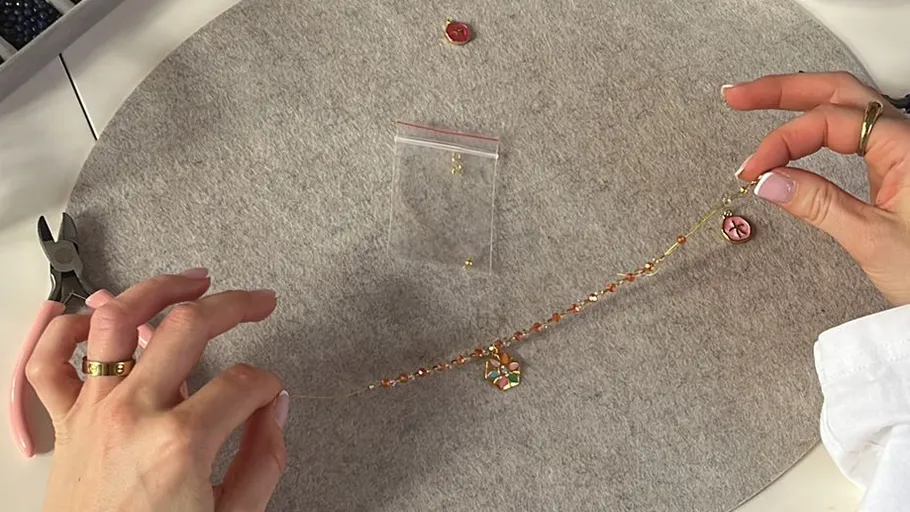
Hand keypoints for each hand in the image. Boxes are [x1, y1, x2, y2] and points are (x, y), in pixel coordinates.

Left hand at [26, 269, 287, 511]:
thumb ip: (264, 457)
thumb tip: (276, 406)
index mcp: (182, 442)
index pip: (245, 382)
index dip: (269, 383)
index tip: (272, 394)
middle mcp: (133, 413)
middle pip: (189, 327)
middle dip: (236, 304)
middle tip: (260, 301)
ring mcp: (92, 412)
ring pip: (117, 321)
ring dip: (157, 288)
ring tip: (192, 280)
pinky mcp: (65, 424)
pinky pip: (48, 362)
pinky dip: (64, 329)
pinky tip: (92, 315)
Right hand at [724, 72, 909, 305]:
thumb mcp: (873, 239)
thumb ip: (819, 205)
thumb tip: (769, 180)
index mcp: (907, 147)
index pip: (827, 123)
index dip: (782, 141)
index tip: (753, 169)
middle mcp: (906, 138)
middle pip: (838, 91)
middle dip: (783, 90)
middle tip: (738, 96)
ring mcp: (902, 148)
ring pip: (846, 104)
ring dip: (799, 99)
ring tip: (755, 101)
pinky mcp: (897, 165)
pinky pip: (853, 129)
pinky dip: (817, 124)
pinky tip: (796, 132)